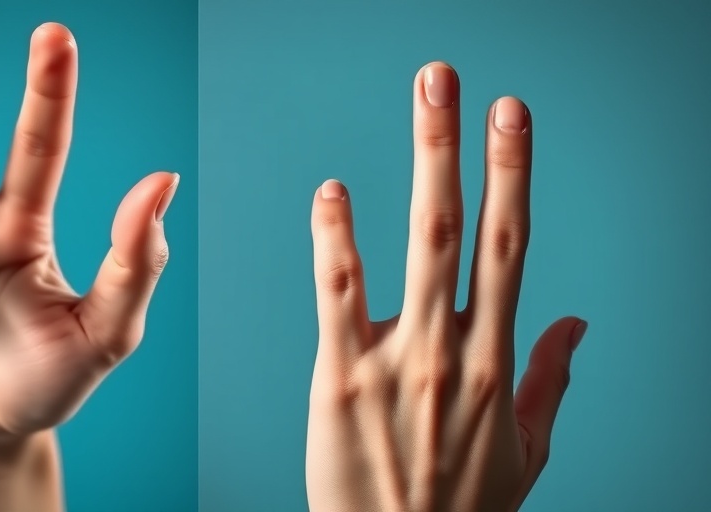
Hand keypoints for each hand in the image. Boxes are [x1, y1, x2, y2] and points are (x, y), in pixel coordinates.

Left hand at [306, 62, 585, 511]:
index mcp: (496, 363)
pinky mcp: (340, 379)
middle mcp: (453, 351)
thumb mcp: (526, 452)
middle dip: (462, 148)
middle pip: (464, 229)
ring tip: (418, 103)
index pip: (511, 249)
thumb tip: (576, 324)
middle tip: (451, 82)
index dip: (513, 176)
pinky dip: (337, 241)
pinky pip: (339, 297)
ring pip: (412, 248)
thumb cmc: (460, 508)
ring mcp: (397, 362)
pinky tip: (334, 192)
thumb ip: (551, 382)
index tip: (511, 118)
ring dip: (420, 167)